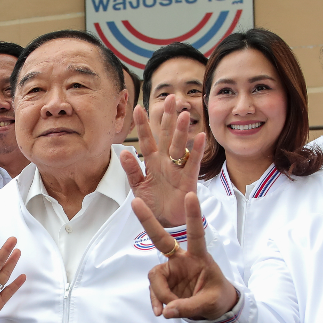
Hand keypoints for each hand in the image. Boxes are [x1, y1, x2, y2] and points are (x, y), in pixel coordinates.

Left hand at [120, 97, 205, 227]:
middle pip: (167, 136)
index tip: (138, 107)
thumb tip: (123, 151)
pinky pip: (193, 163)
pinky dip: (197, 150)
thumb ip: (131, 170)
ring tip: (182, 114)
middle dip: (168, 118)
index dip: (143, 125)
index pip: (147, 140)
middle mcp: (166, 162)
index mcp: (152, 163)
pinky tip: (200, 136)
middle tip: (170, 98)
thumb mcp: (137, 187)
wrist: (164, 224)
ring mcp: (178, 170)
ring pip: (180, 146)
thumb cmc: (152, 205)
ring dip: (181, 131)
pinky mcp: (188, 180)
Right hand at [132, 192, 237, 319]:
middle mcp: (181, 260)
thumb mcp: (210, 303)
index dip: (193, 216)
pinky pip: (154, 291)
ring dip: (160, 294)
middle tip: (135, 203)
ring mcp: (170, 271)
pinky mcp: (164, 284)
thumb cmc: (217, 298)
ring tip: (170, 310)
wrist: (214, 310)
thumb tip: (167, 310)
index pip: (196, 234)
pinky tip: (161, 312)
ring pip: (155, 277)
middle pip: (161, 240)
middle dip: (148, 221)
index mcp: (199, 257)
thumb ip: (189, 307)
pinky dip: (156, 302)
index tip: (191, 195)